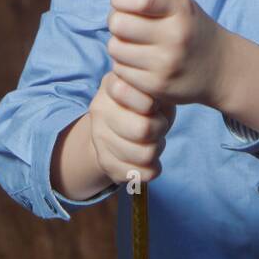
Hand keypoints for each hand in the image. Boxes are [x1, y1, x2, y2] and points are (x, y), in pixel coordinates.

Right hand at [88, 70, 175, 187]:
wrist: (121, 124)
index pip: (138, 98)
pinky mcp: (104, 161)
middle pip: (143, 130)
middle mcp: (100, 109)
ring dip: (156, 150)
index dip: (154, 105)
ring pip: (144, 155)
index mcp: (113, 84)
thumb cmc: (146, 102)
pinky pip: (137, 175)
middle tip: (158, 125)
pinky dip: (150, 170)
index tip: (154, 105)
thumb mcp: (152, 88)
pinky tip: (148, 160)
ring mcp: (98, 136)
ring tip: (153, 141)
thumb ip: (155, 90)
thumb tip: (156, 103)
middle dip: (159, 130)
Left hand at [106, 0, 227, 107]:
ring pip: (115, 48)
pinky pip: (120, 71)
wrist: (220, 68)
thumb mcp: (177, 3)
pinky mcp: (157, 86)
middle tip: (127, 24)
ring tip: (135, 43)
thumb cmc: (190, 28)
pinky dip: (124, 65)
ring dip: (119, 44)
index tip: (122, 0)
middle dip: (117, 21)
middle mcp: (175, 36)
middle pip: (118, 24)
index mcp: (180, 8)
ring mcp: (166, 64)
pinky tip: (140, 62)